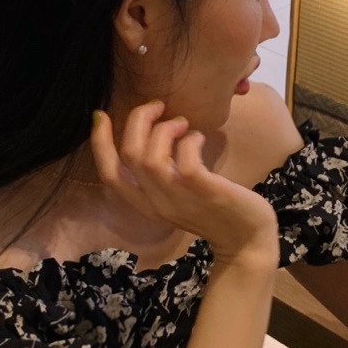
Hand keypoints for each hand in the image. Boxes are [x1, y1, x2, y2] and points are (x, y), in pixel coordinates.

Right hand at [89, 102, 277, 267]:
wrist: (247, 242)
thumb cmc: (216, 212)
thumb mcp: (179, 195)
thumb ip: (164, 173)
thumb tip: (156, 132)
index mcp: (146, 205)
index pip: (109, 174)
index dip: (99, 142)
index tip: (101, 115)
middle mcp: (155, 204)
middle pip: (128, 154)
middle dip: (138, 119)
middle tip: (158, 106)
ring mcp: (178, 198)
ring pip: (150, 155)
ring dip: (165, 128)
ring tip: (183, 123)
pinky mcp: (202, 190)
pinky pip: (185, 157)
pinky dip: (190, 139)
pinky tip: (199, 138)